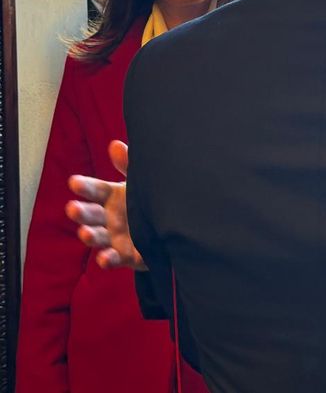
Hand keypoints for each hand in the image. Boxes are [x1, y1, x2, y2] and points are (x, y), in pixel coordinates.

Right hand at [65, 140, 145, 270]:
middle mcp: (109, 217)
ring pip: (97, 237)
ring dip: (89, 235)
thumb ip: (129, 165)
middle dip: (81, 212)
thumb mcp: (141, 181)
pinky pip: (115, 258)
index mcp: (112, 196)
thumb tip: (115, 145)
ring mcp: (116, 237)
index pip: (95, 190)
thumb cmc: (151, 199)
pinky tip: (103, 258)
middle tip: (73, 208)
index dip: (85, 186)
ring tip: (85, 233)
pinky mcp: (127, 256)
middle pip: (91, 215)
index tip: (74, 181)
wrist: (173, 225)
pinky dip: (108, 259)